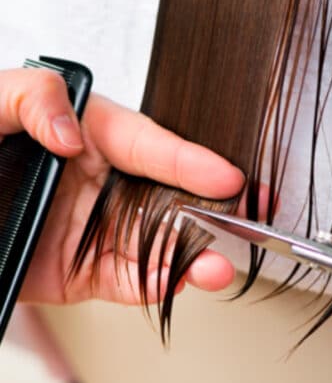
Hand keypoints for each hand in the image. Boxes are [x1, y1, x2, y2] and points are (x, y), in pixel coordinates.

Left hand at [0, 67, 243, 303]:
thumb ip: (32, 96)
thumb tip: (70, 132)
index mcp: (94, 135)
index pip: (153, 145)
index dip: (192, 162)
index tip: (227, 176)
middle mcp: (107, 184)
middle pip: (173, 198)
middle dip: (216, 212)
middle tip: (247, 219)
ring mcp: (101, 229)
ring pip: (161, 244)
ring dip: (195, 258)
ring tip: (215, 267)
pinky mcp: (89, 272)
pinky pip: (133, 280)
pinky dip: (162, 286)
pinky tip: (182, 283)